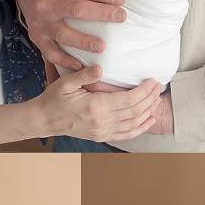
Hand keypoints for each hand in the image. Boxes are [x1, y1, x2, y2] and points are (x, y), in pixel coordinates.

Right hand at [15, 0, 125, 70]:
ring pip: (65, 35)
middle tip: (122, 17)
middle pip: (78, 11)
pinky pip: (51, 53)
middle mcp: (46, 5)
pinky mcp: (37, 38)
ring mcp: (41, 24)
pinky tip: (81, 66)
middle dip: (102, 14)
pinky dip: (65, 61)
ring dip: (84, 42)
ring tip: (103, 46)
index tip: (121, 0)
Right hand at [38, 65, 161, 141]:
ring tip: (158, 99)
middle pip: (135, 111)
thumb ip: (84, 74)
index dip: (144, 91)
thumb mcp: (66, 83)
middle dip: (150, 98)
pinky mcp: (101, 136)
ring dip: (148, 112)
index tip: (153, 81)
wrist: (44, 120)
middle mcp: (102, 121)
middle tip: (160, 86)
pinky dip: (141, 128)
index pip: (128, 99)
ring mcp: (102, 131)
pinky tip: (150, 120)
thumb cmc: (54, 98)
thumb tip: (100, 68)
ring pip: (133, 123)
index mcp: (95, 107)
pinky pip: (126, 134)